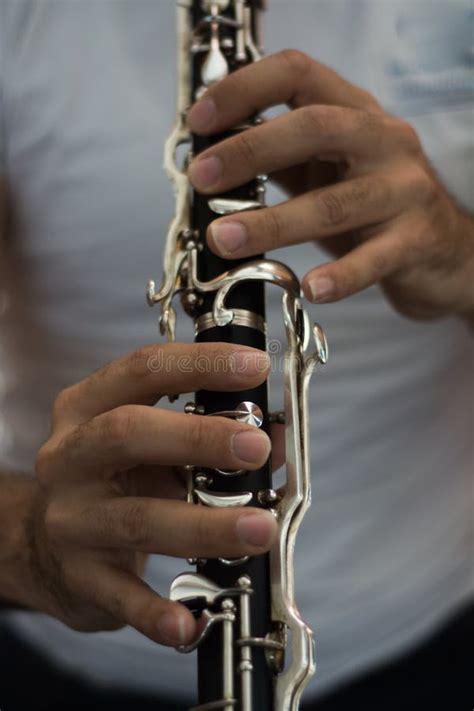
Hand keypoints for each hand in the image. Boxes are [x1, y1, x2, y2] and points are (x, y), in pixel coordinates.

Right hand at [20, 343, 274, 646]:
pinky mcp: (78, 574)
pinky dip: (157, 611)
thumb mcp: (154, 446)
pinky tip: (190, 621)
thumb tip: (277, 435)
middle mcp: (70, 456)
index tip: (256, 366)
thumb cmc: (116, 479)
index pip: (144, 370)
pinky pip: (120, 596)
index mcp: (88, 408)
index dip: (201, 364)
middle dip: (200, 438)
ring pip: (137, 518)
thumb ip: (210, 435)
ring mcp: (70, 517)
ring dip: (205, 526)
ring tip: (259, 530)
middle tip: (257, 448)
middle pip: (128, 433)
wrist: (47, 544)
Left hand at [187, 50, 473, 321]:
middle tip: (202, 179)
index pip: (297, 73)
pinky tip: (311, 288)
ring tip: (225, 240)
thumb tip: (211, 159)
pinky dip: (341, 276)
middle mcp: (383, 140)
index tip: (199, 120)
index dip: (244, 89)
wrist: (445, 250)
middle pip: (314, 128)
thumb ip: (280, 160)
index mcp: (354, 112)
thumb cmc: (372, 208)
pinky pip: (374, 260)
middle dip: (249, 151)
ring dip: (273, 223)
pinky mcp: (417, 239)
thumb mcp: (327, 171)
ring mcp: (404, 189)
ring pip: (334, 202)